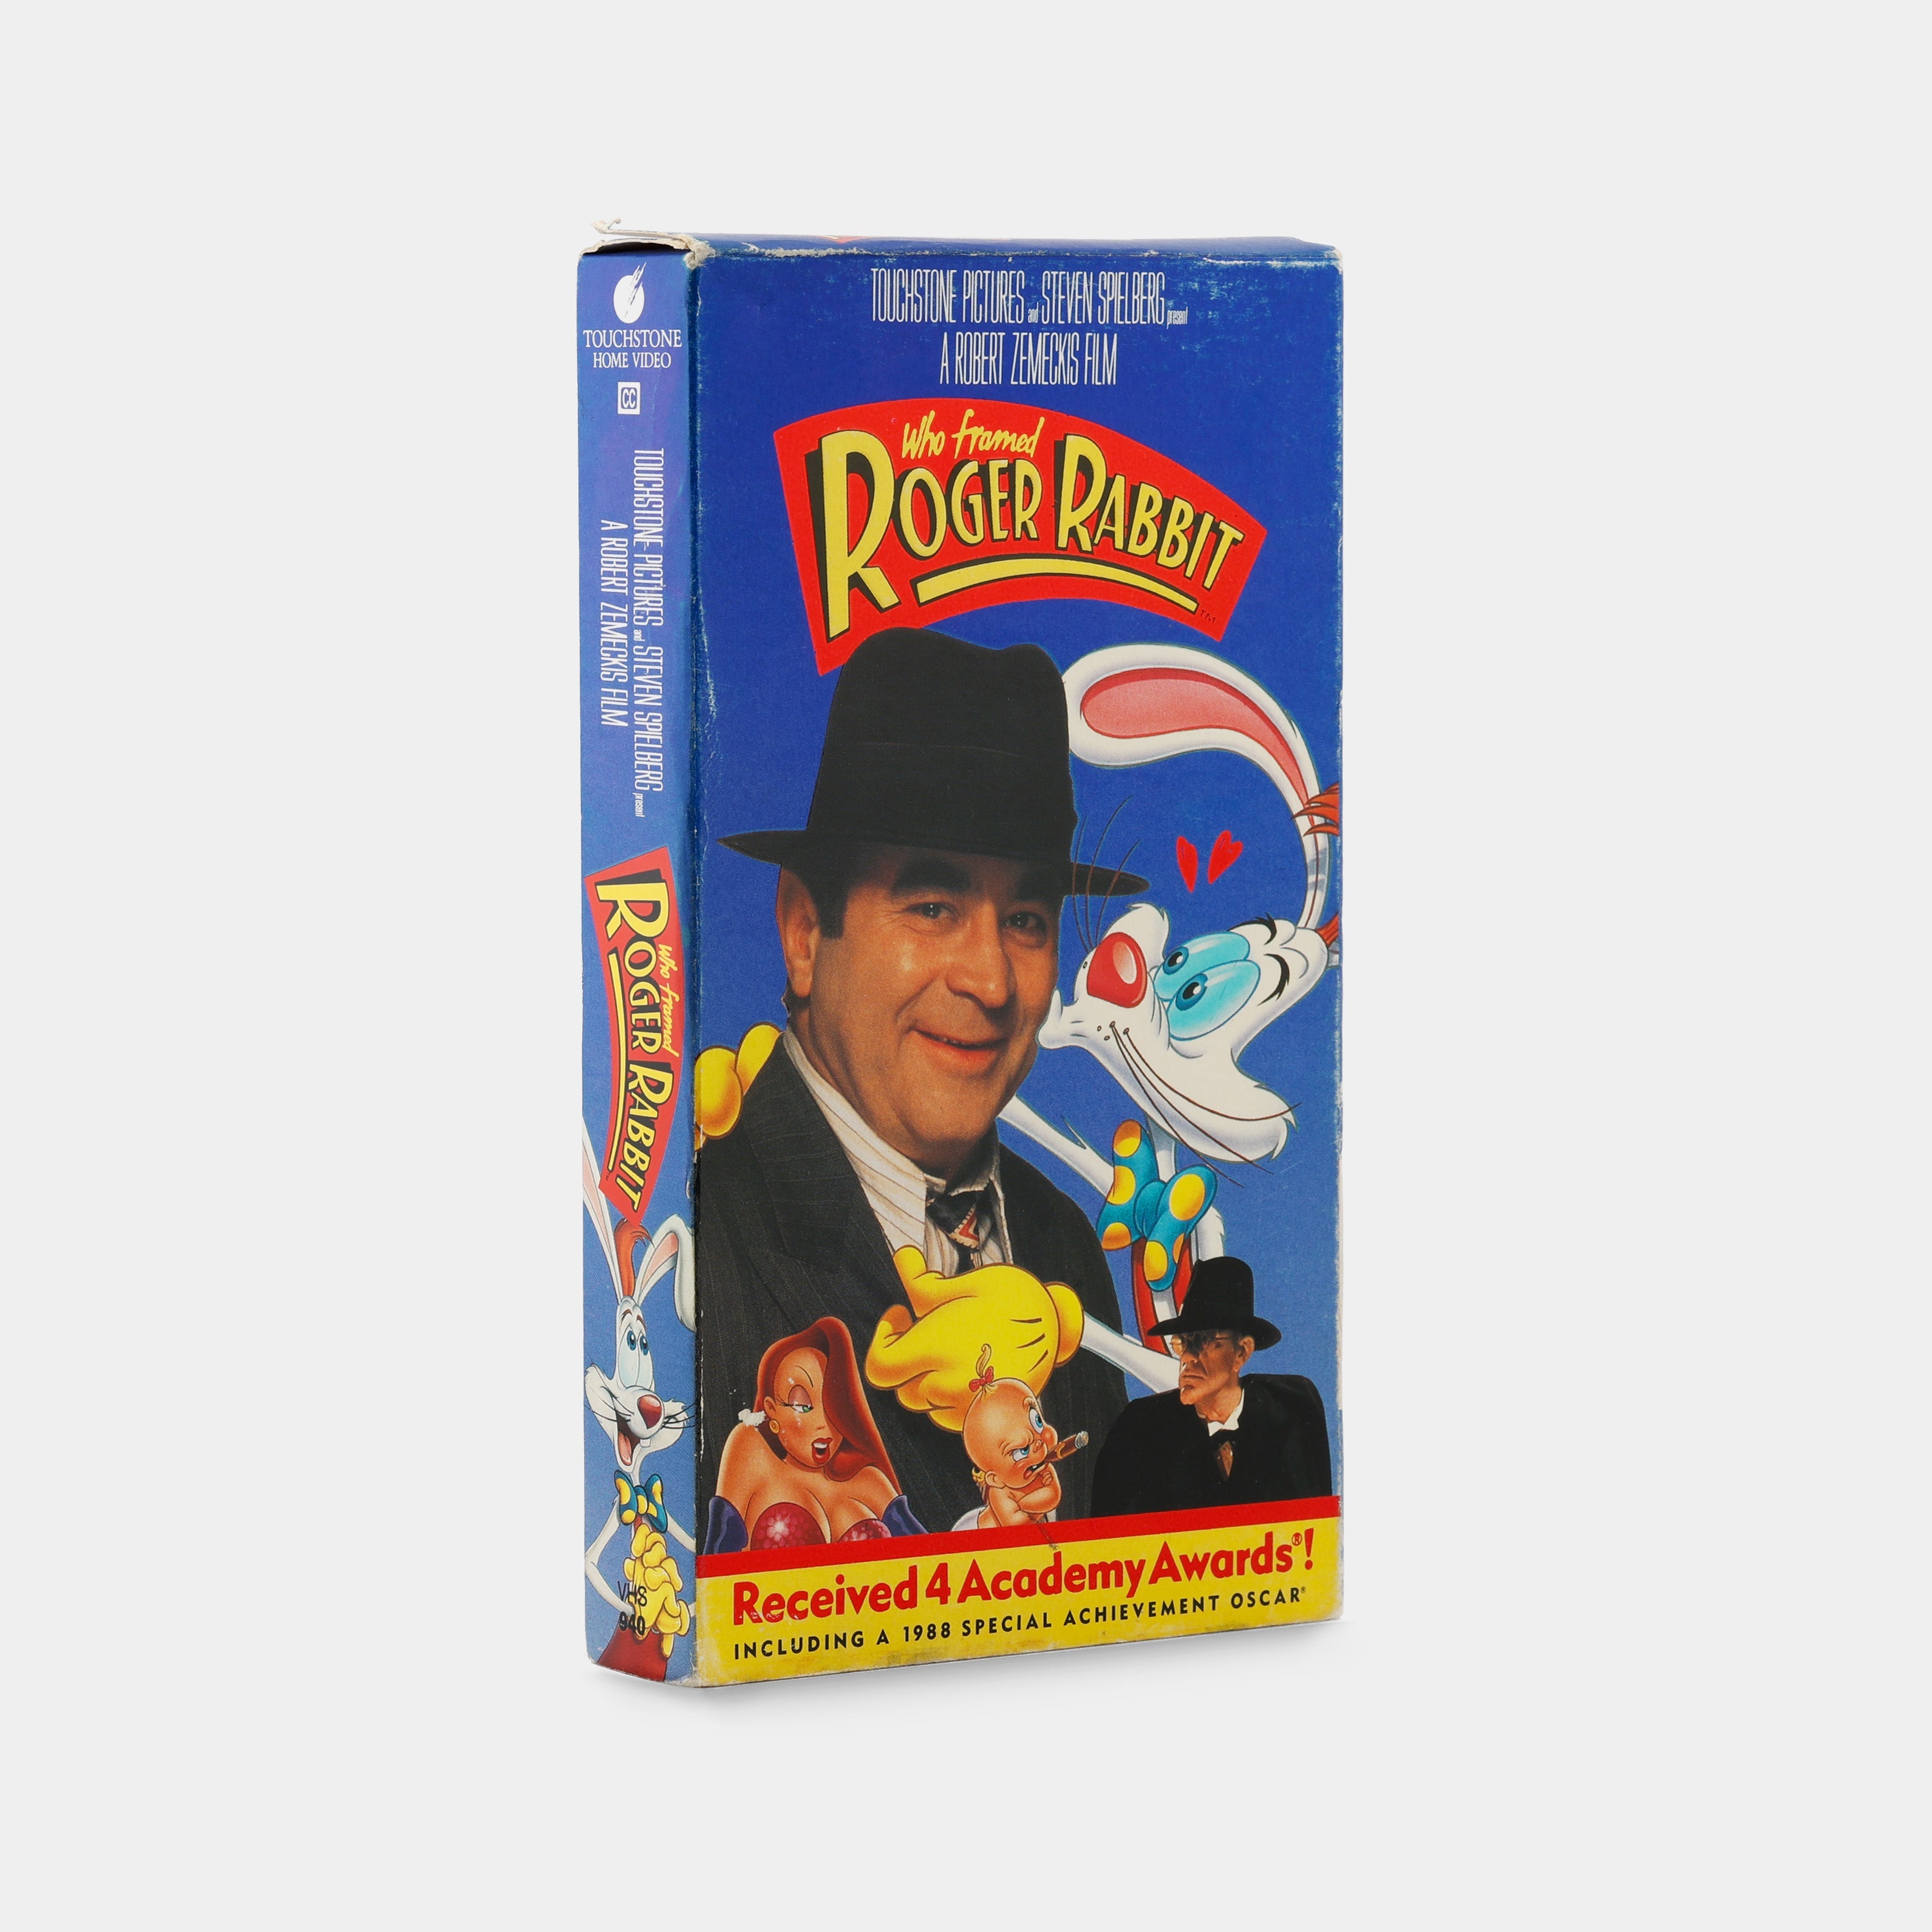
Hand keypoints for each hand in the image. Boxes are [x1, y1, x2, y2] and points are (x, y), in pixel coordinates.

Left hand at [864, 1247, 1086, 1430]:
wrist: (1062, 1330)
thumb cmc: (1016, 1303)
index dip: (881, 1342)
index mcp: (937, 1349)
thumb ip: (924, 1281)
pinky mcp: (985, 1414)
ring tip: (948, 1346)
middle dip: (905, 1359)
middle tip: (922, 1326)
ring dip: (925, 1377)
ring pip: (925, 1403)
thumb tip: (902, 1256)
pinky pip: (950, 1414)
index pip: (881, 1368)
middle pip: (901, 1388)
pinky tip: (965, 1366)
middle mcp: (948, 1383)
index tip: (898, 1318)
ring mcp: (967, 1404)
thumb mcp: (969, 1284)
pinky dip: (947, 1394)